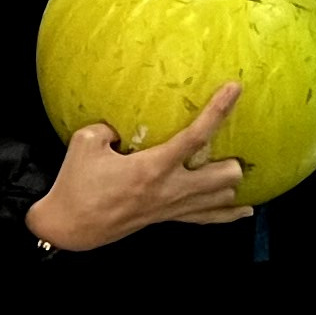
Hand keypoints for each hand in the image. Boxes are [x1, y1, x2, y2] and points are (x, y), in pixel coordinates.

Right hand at [24, 87, 252, 248]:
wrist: (70, 226)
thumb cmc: (76, 184)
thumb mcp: (85, 142)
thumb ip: (108, 127)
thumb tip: (122, 124)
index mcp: (152, 167)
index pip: (196, 135)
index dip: (218, 110)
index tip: (235, 89)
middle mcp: (170, 189)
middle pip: (224, 176)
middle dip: (234, 160)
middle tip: (231, 145)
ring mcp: (171, 207)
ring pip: (222, 198)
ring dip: (230, 183)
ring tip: (232, 168)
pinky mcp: (166, 219)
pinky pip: (207, 219)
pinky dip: (229, 214)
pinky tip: (245, 210)